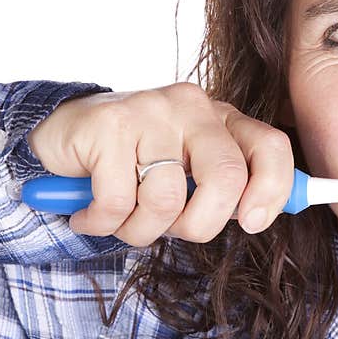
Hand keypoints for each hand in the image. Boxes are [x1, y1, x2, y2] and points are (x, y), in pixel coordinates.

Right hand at [26, 82, 293, 244]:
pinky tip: (89, 213)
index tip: (253, 222)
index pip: (271, 147)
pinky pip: (117, 202)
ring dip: (141, 229)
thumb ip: (226, 188)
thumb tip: (260, 216)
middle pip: (225, 177)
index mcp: (222, 118)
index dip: (272, 190)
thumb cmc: (136, 163)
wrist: (65, 134)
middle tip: (175, 231)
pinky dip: (101, 223)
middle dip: (201, 224)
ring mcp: (151, 111)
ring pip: (167, 199)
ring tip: (122, 219)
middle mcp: (193, 107)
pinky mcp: (108, 125)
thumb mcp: (189, 173)